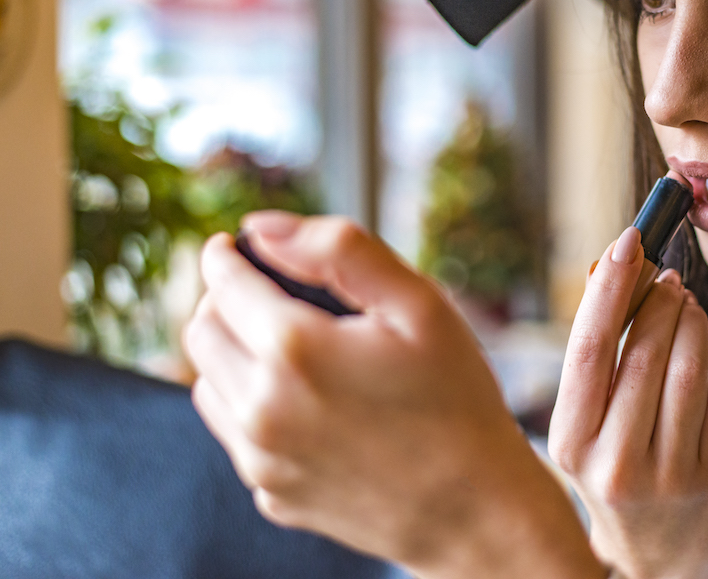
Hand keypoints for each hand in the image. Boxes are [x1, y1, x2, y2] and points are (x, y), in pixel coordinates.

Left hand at [184, 212, 604, 578]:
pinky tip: (308, 403)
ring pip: (207, 384)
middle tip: (264, 292)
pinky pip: (236, 435)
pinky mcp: (270, 492)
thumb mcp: (418, 304)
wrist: (476, 509)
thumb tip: (261, 228)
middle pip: (201, 331)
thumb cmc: (456, 398)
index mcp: (295, 348)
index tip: (232, 246)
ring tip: (287, 348)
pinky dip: (253, 406)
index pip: (223, 283)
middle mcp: (261, 407)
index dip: (225, 256)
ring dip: (232, 355)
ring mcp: (261, 458)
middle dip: (224, 301)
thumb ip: (339, 251)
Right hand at [548, 227, 707, 578]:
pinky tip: (703, 354)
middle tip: (668, 276)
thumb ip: (597, 351)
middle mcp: (617, 464)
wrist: (658, 559)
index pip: (590, 350)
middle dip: (661, 300)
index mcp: (572, 444)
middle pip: (646, 353)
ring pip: (690, 367)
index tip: (628, 240)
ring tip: (686, 306)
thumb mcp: (589, 422)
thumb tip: (610, 266)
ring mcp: (671, 476)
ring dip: (692, 320)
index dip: (610, 289)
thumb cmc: (616, 468)